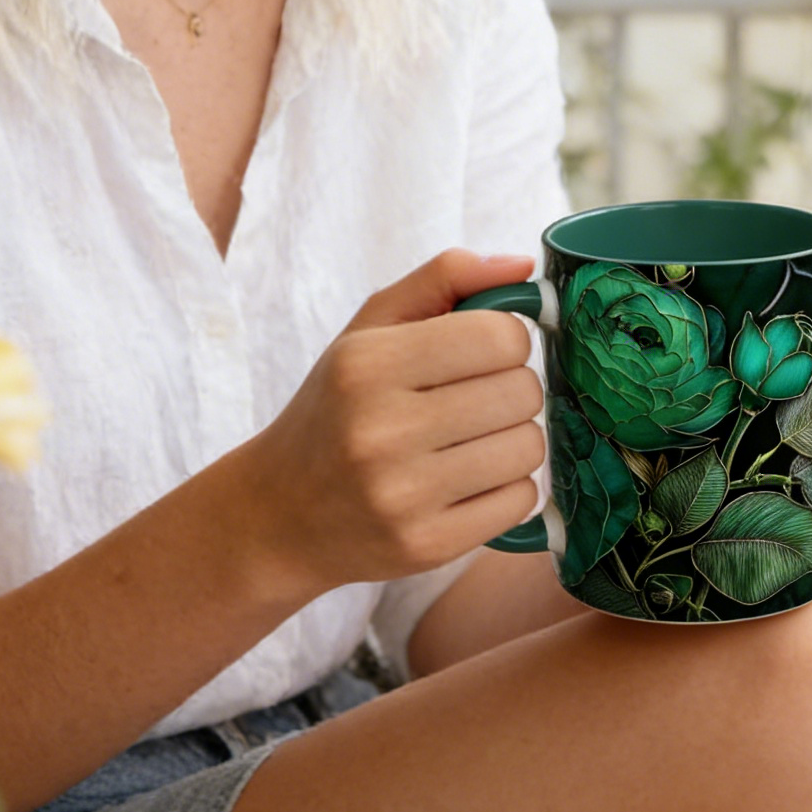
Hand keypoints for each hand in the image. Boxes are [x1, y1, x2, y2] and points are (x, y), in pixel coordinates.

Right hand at [242, 249, 546, 596]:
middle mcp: (382, 430)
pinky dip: (509, 487)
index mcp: (368, 364)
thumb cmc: (336, 406)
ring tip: (473, 437)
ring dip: (515, 438)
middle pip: (522, 391)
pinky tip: (469, 479)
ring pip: (528, 448)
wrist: (282, 513)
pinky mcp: (427, 546)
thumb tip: (524, 265)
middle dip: (513, 387)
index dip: (507, 337)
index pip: (500, 336)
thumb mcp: (369, 328)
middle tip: (478, 395)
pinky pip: (521, 502)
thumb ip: (443, 279)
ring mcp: (405, 496)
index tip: (485, 349)